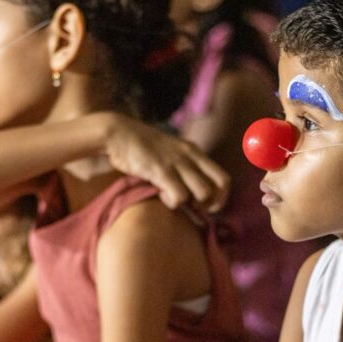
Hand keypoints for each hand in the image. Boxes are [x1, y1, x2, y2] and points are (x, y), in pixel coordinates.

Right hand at [102, 115, 230, 213]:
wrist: (118, 133)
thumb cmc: (142, 146)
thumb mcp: (170, 151)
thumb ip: (182, 165)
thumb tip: (191, 190)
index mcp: (194, 151)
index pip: (224, 177)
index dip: (221, 197)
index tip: (207, 206)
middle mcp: (191, 156)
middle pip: (221, 185)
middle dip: (212, 203)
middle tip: (195, 209)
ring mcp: (177, 163)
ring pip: (203, 193)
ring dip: (192, 203)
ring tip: (175, 199)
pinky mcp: (161, 171)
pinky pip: (180, 196)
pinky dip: (173, 202)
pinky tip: (161, 196)